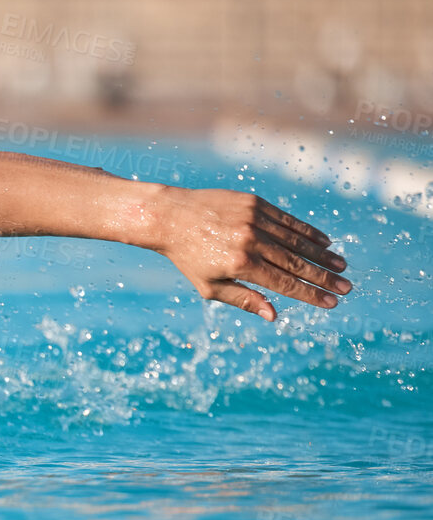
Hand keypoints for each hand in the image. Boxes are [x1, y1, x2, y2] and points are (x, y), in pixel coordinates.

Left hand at [152, 188, 349, 319]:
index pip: (284, 284)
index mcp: (240, 266)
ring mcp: (254, 220)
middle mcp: (251, 242)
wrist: (171, 217)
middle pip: (296, 263)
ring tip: (341, 265)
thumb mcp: (209, 286)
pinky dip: (307, 231)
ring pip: (297, 240)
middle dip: (324, 277)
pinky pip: (288, 220)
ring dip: (322, 254)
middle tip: (347, 287)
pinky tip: (324, 241)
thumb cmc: (189, 257)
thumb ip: (243, 300)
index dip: (310, 294)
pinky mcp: (255, 203)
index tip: (332, 302)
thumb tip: (274, 315)